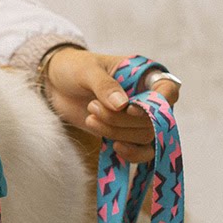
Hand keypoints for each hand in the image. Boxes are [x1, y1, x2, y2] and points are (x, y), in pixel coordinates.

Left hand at [42, 48, 180, 162]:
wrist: (54, 84)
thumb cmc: (74, 68)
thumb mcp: (87, 70)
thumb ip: (105, 85)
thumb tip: (123, 106)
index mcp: (144, 76)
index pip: (168, 90)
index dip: (158, 104)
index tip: (130, 110)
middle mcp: (146, 99)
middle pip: (154, 120)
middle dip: (123, 120)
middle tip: (93, 107)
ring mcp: (136, 119)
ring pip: (145, 137)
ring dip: (118, 133)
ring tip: (91, 119)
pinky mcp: (124, 135)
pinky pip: (140, 151)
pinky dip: (131, 153)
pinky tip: (115, 147)